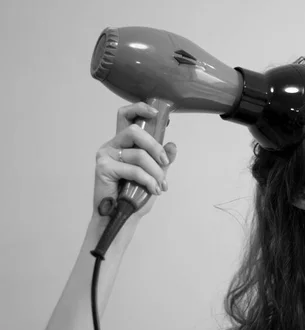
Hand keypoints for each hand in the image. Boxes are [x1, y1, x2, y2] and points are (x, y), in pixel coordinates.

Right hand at [92, 102, 176, 222]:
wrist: (123, 217)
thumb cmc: (136, 196)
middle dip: (156, 147)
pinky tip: (153, 190)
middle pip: (136, 131)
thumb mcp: (156, 174)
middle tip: (165, 162)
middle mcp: (113, 145)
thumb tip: (172, 145)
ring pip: (139, 154)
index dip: (140, 109)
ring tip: (160, 185)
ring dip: (156, 172)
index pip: (126, 115)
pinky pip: (133, 169)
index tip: (156, 113)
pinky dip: (148, 180)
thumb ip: (163, 159)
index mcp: (124, 142)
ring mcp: (105, 155)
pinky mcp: (103, 168)